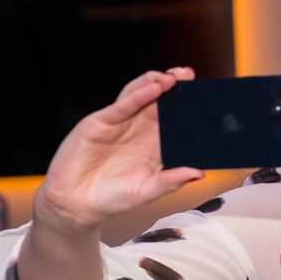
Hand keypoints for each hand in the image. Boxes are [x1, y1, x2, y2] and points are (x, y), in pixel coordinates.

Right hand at [34, 68, 204, 231]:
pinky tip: (154, 88)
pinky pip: (123, 105)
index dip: (187, 110)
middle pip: (160, 104)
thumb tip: (199, 173)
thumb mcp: (147, 191)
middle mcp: (139, 132)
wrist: (76, 203)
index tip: (204, 99)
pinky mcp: (101, 122)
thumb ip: (171, 181)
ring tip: (174, 77)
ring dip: (157, 84)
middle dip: (176, 89)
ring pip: (141, 97)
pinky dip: (138, 95)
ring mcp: (121, 124)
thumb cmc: (112, 198)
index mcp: (154, 146)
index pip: (175, 122)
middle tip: (190, 76)